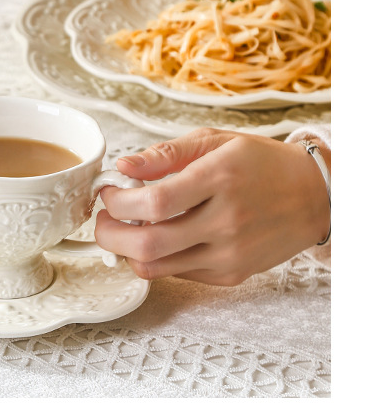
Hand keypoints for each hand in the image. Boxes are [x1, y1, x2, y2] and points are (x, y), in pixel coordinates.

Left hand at [95, 128, 330, 285]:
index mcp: (220, 178)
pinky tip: (153, 238)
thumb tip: (124, 165)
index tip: (108, 192)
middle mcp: (226, 221)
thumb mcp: (215, 140)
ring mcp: (230, 253)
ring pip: (157, 267)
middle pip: (149, 242)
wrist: (313, 195)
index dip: (119, 200)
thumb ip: (166, 153)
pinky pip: (178, 274)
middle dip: (109, 233)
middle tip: (101, 219)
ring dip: (126, 251)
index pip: (155, 202)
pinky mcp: (232, 274)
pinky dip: (155, 260)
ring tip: (121, 229)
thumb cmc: (260, 162)